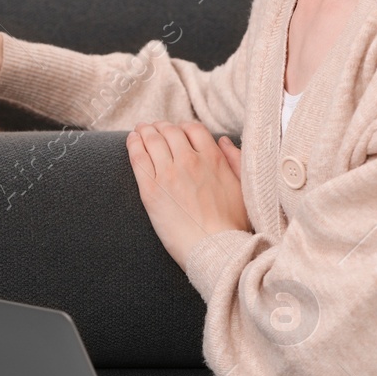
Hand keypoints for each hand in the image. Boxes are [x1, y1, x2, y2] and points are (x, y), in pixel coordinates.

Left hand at [126, 121, 250, 269]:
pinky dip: (134, 145)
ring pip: (152, 141)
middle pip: (170, 132)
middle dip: (161, 127)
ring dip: (145, 131)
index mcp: (212, 159)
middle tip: (154, 128)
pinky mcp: (151, 190)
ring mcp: (168, 174)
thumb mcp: (244, 187)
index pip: (193, 129)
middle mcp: (189, 161)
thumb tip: (224, 141)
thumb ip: (235, 160)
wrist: (215, 249)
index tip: (178, 131)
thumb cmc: (233, 224)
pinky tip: (132, 140)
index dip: (183, 127)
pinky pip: (138, 159)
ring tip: (140, 129)